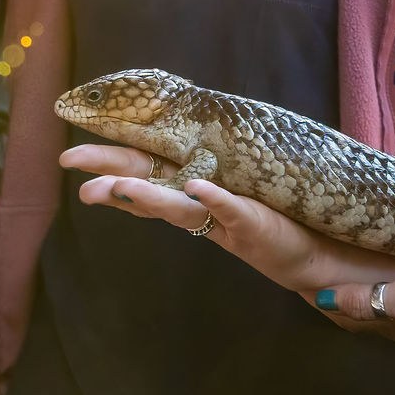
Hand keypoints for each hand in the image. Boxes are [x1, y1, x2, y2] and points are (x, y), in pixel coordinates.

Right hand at [61, 143, 394, 296]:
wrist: (322, 251)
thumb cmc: (280, 214)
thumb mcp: (239, 184)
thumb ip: (207, 170)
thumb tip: (178, 142)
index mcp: (194, 188)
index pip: (143, 169)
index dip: (108, 160)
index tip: (72, 152)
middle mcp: (202, 205)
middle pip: (148, 186)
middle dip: (111, 175)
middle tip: (73, 164)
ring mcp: (225, 216)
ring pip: (178, 204)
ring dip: (147, 195)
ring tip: (117, 188)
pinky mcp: (255, 224)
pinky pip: (232, 210)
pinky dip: (213, 199)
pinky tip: (196, 189)